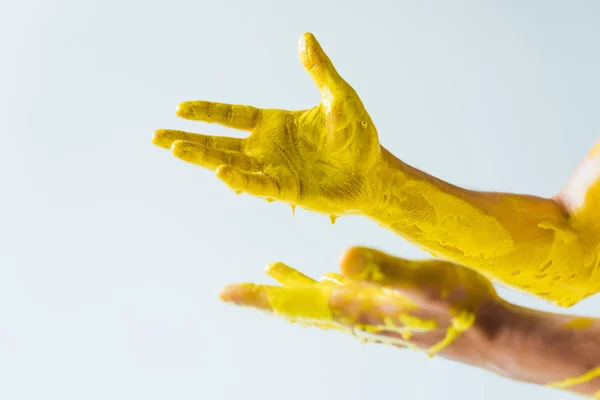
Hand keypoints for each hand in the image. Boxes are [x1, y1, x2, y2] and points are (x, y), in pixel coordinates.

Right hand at [153, 33, 381, 215]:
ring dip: (203, 157)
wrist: (373, 173)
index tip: (178, 108)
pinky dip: (240, 180)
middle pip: (220, 142)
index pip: (232, 116)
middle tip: (156, 138)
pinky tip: (219, 172)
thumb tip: (304, 37)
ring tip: (175, 150)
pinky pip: (259, 186)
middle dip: (188, 139)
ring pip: (230, 164)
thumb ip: (319, 71)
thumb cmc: (357, 135)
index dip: (205, 113)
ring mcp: (275, 170)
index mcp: (275, 124)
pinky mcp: (287, 191)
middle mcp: (268, 148)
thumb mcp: (339, 97)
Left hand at [219, 246, 499, 359]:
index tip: (223, 293)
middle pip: (294, 304)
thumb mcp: (423, 281)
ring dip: (286, 289)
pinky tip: (324, 275)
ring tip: (265, 276)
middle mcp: (353, 312)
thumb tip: (340, 257)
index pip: (292, 302)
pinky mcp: (383, 306)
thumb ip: (384, 271)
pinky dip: (323, 284)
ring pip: (315, 300)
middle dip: (260, 296)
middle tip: (228, 291)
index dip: (256, 296)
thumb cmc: (460, 307)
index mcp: (353, 306)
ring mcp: (367, 310)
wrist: (490, 334)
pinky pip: (341, 294)